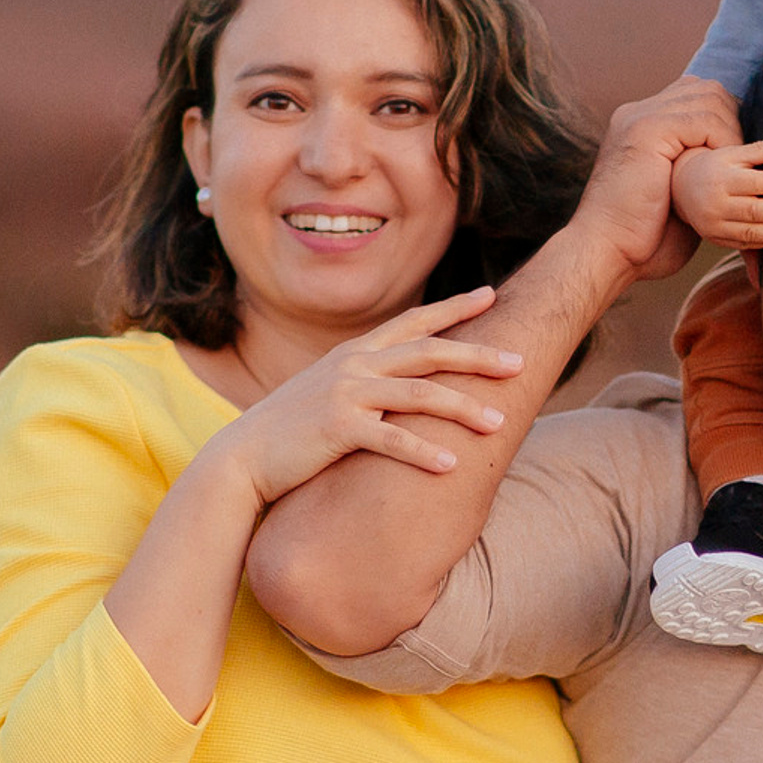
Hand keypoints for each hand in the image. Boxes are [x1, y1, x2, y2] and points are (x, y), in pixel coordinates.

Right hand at [210, 290, 524, 504]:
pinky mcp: (337, 429)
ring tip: (499, 423)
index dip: (454, 309)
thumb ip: (366, 381)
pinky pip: (391, 439)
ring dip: (463, 408)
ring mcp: (345, 394)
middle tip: (519, 362)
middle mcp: (354, 365)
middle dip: (478, 356)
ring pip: (419, 394)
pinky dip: (424, 452)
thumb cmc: (292, 430)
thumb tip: (403, 382)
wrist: (242, 458)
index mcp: (356, 353)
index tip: (491, 296)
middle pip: (429, 352)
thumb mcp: (330, 392)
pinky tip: (452, 466)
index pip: (414, 322)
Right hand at [569, 76, 741, 288]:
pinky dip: (722, 140)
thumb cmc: (642, 238)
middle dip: (731, 119)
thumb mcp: (673, 194)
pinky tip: (722, 167)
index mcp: (639, 123)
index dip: (723, 117)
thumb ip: (693, 167)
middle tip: (742, 157)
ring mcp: (640, 118)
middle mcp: (637, 113)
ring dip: (731, 131)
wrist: (607, 251)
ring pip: (709, 98)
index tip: (736, 152)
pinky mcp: (648, 130)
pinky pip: (704, 118)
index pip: (694, 93)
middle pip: (706, 88)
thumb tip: (733, 161)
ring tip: (735, 166)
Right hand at [674, 130, 762, 246]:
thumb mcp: (733, 154)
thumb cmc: (715, 167)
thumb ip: (760, 149)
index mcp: (722, 179)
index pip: (757, 184)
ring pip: (753, 233)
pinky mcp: (716, 239)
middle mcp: (716, 204)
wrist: (681, 188)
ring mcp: (714, 225)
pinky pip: (746, 245)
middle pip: (757, 212)